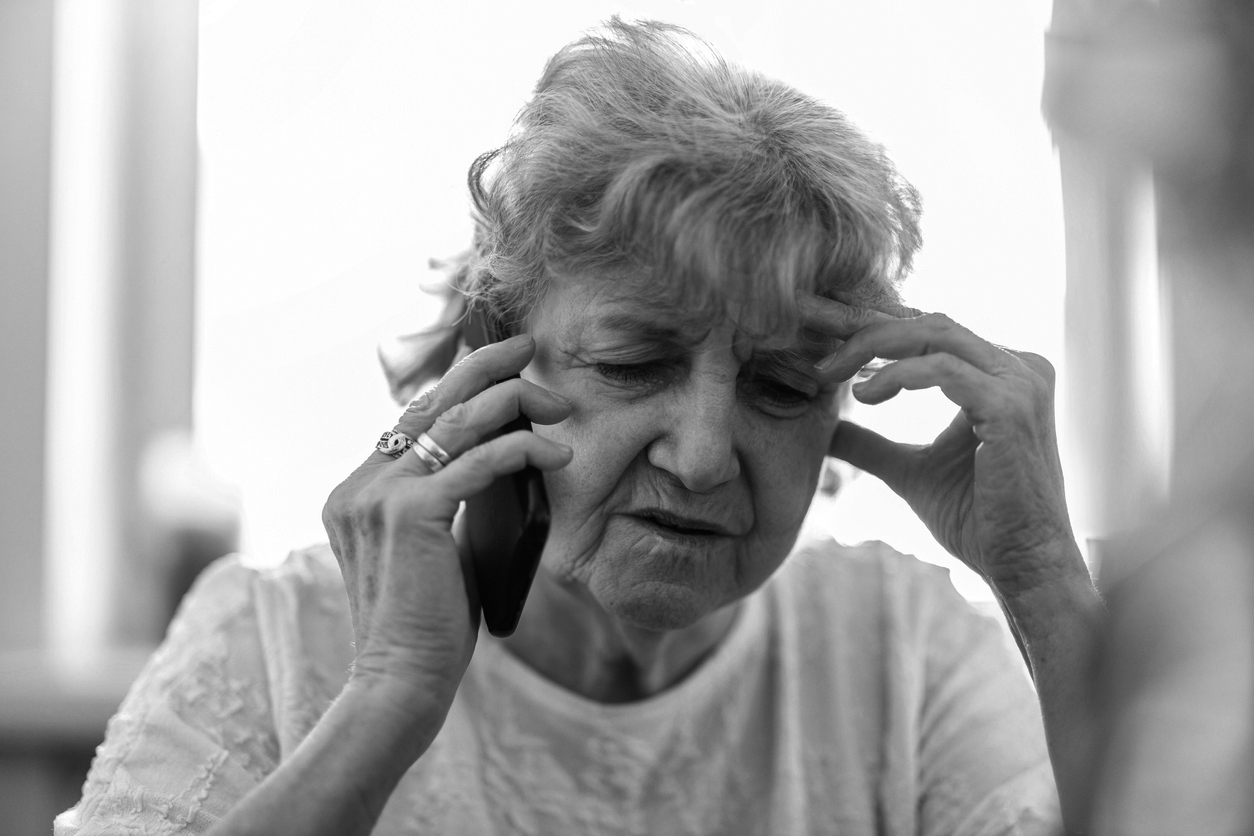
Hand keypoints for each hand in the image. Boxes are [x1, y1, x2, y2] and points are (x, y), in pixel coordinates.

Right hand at [322, 334, 572, 718]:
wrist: (400, 680)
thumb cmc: (427, 625)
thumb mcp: (431, 550)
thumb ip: (445, 504)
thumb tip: (498, 462)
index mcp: (356, 491)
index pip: (412, 416)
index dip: (459, 384)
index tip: (502, 366)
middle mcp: (359, 485)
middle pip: (429, 400)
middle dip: (484, 368)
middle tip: (527, 350)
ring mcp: (378, 496)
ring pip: (456, 420)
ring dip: (514, 402)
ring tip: (558, 405)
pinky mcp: (410, 514)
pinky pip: (478, 462)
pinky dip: (523, 449)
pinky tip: (556, 454)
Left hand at [810, 300, 1081, 596]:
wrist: (1022, 567)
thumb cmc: (977, 521)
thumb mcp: (910, 471)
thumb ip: (872, 444)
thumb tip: (827, 430)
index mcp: (999, 374)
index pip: (929, 332)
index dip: (873, 332)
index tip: (822, 346)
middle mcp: (1017, 367)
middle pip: (929, 322)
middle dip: (865, 330)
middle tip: (817, 351)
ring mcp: (1020, 382)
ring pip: (934, 333)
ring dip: (873, 346)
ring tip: (830, 373)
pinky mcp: (1011, 407)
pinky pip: (944, 369)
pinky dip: (898, 374)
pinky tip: (865, 395)